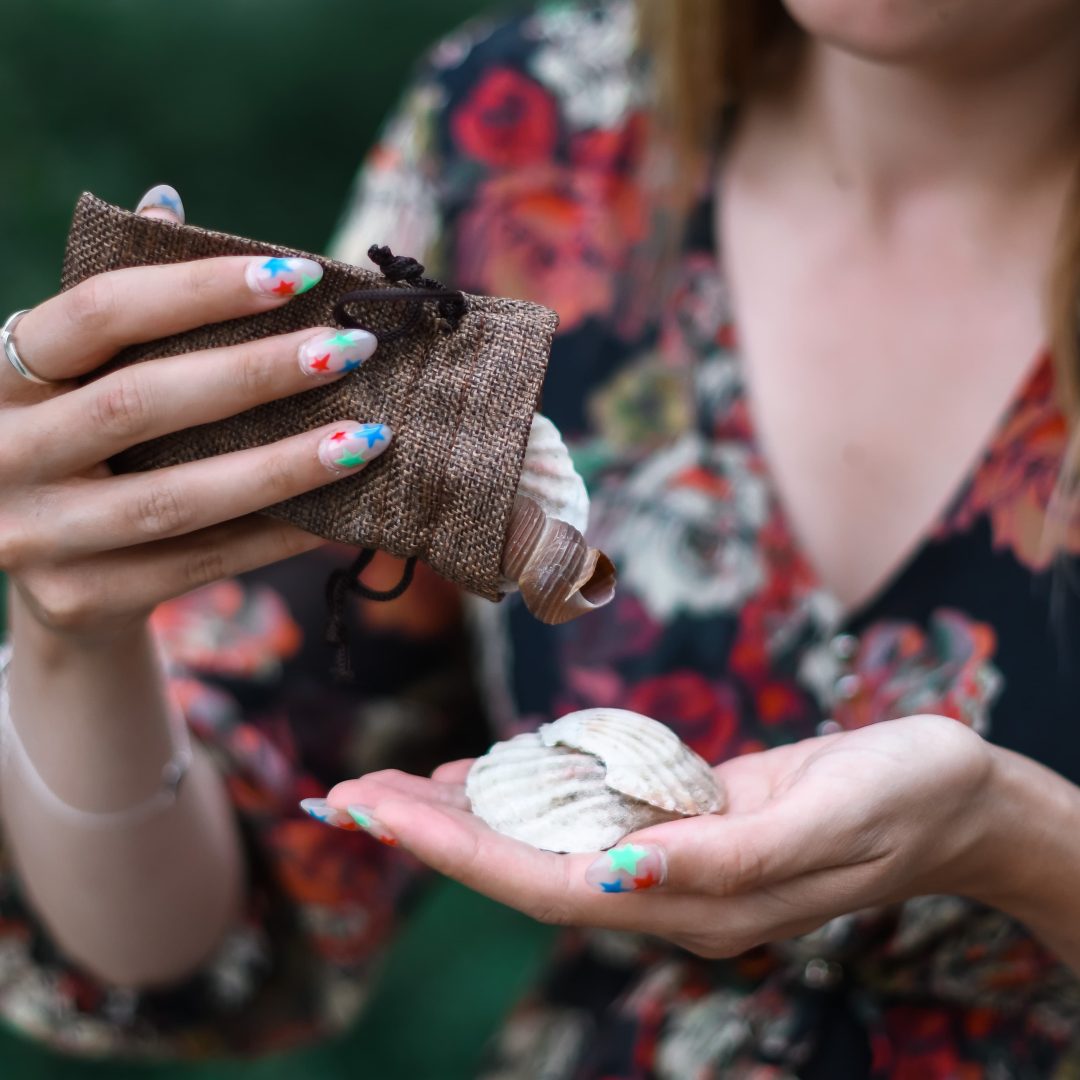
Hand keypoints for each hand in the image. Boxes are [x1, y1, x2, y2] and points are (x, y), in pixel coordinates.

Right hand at [1, 185, 387, 640]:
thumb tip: (167, 203)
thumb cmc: (83, 443)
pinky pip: (197, 565)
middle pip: (139, 404)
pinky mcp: (77, 599)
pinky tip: (338, 518)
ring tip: (367, 440)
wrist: (48, 572)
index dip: (200, 289)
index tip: (302, 277)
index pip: (98, 313)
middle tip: (352, 353)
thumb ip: (121, 305)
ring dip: (281, 468)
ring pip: (175, 500)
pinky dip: (273, 539)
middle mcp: (0, 452)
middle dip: (256, 375)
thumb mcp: (79, 373)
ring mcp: (33, 535)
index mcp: (0, 374)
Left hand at [321, 714, 1000, 957]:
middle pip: (524, 867)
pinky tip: (486, 774)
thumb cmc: (901, 799)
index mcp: (693, 900)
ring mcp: (672, 857)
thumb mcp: (826, 820)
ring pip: (545, 841)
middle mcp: (667, 889)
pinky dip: (527, 793)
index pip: (544, 882)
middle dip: (430, 835)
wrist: (954, 796)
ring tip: (389, 788)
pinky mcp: (685, 819)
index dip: (454, 851)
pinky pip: (586, 812)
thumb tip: (617, 873)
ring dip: (464, 816)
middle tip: (345, 796)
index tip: (376, 815)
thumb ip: (722, 858)